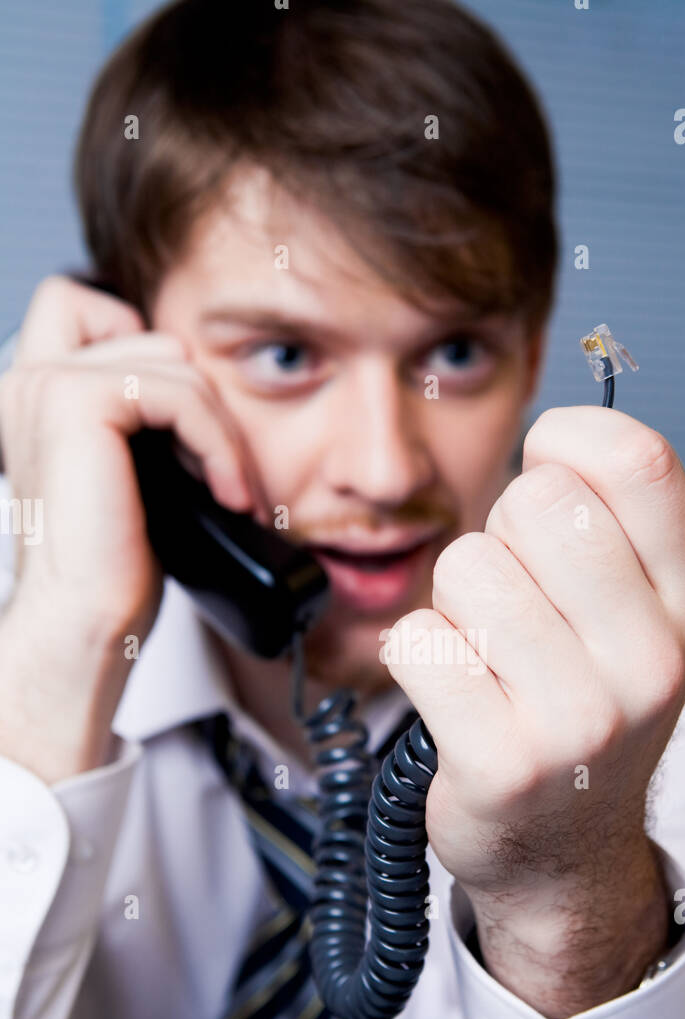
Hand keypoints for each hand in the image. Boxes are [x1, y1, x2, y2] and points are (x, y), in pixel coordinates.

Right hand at [0, 275, 258, 779]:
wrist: (83, 620)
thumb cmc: (106, 568)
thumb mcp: (132, 473)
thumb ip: (147, 417)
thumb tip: (208, 396)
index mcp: (36, 395)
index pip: (91, 309)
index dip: (152, 355)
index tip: (189, 436)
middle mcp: (30, 381)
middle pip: (150, 331)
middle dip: (202, 401)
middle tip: (221, 471)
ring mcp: (48, 385)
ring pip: (176, 363)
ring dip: (221, 432)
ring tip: (231, 491)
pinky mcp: (79, 401)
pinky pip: (181, 393)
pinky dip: (219, 444)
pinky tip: (226, 492)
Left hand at [383, 407, 684, 1017]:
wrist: (562, 852)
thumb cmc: (585, 711)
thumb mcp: (640, 621)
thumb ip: (618, 525)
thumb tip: (554, 438)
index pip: (640, 460)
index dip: (568, 442)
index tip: (546, 474)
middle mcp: (651, 662)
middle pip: (536, 501)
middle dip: (502, 536)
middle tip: (515, 606)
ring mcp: (580, 718)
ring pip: (465, 567)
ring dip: (455, 606)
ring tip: (489, 661)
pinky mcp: (501, 762)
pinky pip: (415, 641)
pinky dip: (418, 659)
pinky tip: (458, 699)